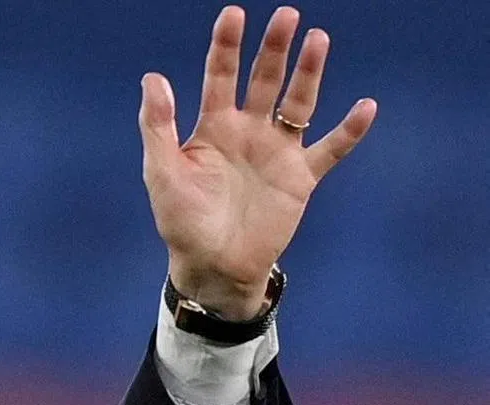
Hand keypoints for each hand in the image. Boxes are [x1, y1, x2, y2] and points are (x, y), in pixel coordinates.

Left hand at [138, 5, 376, 319]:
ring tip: (318, 39)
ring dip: (309, 73)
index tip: (234, 14)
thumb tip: (152, 77)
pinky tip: (366, 107)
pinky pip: (330, 149)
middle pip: (265, 80)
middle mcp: (248, 132)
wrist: (213, 265)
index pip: (219, 76)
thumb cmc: (181, 222)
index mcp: (213, 128)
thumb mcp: (162, 172)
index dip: (226, 46)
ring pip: (299, 103)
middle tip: (286, 16)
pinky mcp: (300, 179)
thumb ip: (158, 126)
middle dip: (274, 49)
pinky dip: (349, 131)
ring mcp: (276, 153)